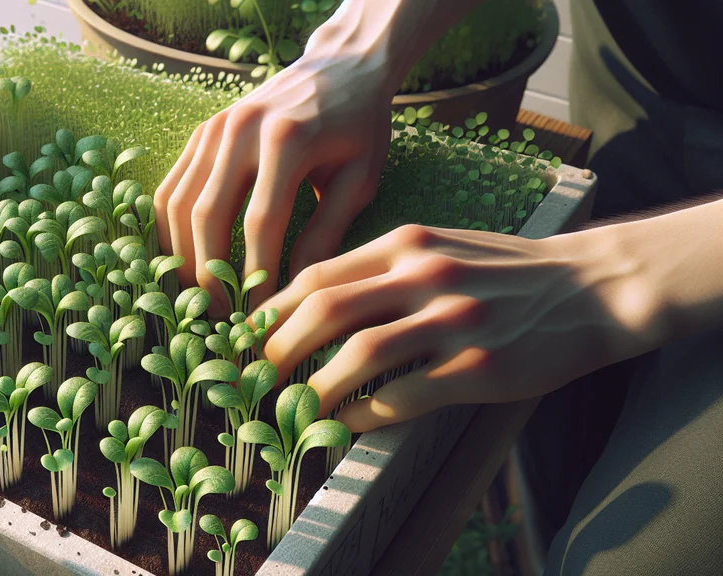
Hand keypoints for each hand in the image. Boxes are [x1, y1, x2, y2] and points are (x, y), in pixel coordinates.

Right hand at [153, 43, 397, 316]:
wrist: (342, 67)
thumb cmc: (360, 126)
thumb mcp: (359, 179)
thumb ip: (326, 233)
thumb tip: (293, 291)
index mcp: (287, 140)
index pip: (260, 223)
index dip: (255, 275)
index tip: (259, 316)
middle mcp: (242, 130)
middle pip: (208, 216)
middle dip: (209, 275)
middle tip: (219, 318)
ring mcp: (214, 128)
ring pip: (179, 204)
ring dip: (182, 257)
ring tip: (197, 297)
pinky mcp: (201, 131)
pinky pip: (171, 187)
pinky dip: (170, 229)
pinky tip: (182, 261)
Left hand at [255, 224, 665, 432]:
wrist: (594, 288)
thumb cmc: (507, 272)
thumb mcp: (441, 247)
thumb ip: (381, 268)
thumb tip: (312, 304)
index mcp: (407, 242)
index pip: (316, 275)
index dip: (272, 312)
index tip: (248, 339)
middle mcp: (424, 275)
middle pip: (324, 311)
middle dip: (278, 350)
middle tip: (259, 380)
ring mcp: (453, 320)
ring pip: (357, 355)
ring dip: (314, 389)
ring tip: (296, 409)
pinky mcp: (480, 366)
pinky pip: (403, 395)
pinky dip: (365, 413)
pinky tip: (350, 422)